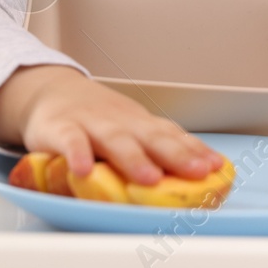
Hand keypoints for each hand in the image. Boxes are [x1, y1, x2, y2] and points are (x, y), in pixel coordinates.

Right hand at [0, 64, 224, 184]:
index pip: (172, 135)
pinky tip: (83, 171)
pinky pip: (70, 142)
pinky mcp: (59, 129)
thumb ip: (154, 148)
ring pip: (115, 141)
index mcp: (139, 124)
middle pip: (152, 137)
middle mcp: (121, 122)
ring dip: (134, 159)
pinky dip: (77, 155)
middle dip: (178, 155)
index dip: (195, 150)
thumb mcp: (129, 128)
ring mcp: (91, 124)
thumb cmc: (97, 119)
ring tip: (150, 178)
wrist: (51, 90)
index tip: (216, 167)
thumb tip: (196, 175)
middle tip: (199, 172)